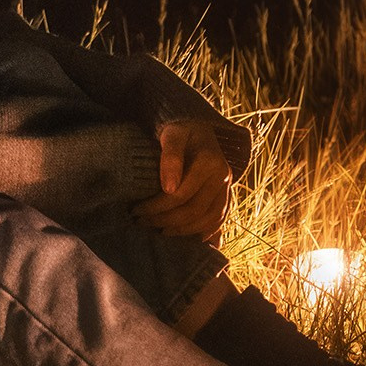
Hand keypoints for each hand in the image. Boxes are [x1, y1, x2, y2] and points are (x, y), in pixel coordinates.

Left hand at [135, 117, 231, 241]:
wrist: (197, 125)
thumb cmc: (180, 128)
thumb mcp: (172, 134)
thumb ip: (171, 157)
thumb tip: (168, 188)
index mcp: (210, 162)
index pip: (181, 194)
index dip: (157, 206)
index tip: (137, 210)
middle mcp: (223, 176)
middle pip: (195, 210)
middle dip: (166, 220)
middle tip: (143, 223)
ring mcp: (227, 186)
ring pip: (210, 219)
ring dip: (185, 230)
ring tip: (161, 232)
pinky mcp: (226, 193)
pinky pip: (220, 218)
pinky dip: (208, 231)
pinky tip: (193, 239)